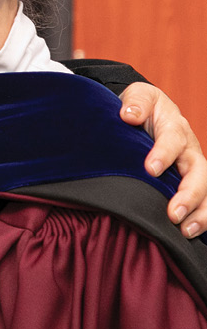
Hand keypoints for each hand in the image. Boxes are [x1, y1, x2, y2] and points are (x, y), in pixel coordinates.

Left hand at [119, 82, 206, 237]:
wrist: (148, 111)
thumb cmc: (141, 106)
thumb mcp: (138, 96)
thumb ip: (135, 102)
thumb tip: (129, 115)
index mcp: (174, 127)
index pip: (172, 140)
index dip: (163, 154)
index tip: (150, 169)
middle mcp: (189, 149)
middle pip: (198, 171)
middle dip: (189, 194)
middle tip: (173, 213)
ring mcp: (193, 167)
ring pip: (206, 189)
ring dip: (200, 212)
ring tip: (185, 230)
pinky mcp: (191, 181)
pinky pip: (204, 200)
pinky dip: (201, 217)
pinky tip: (189, 233)